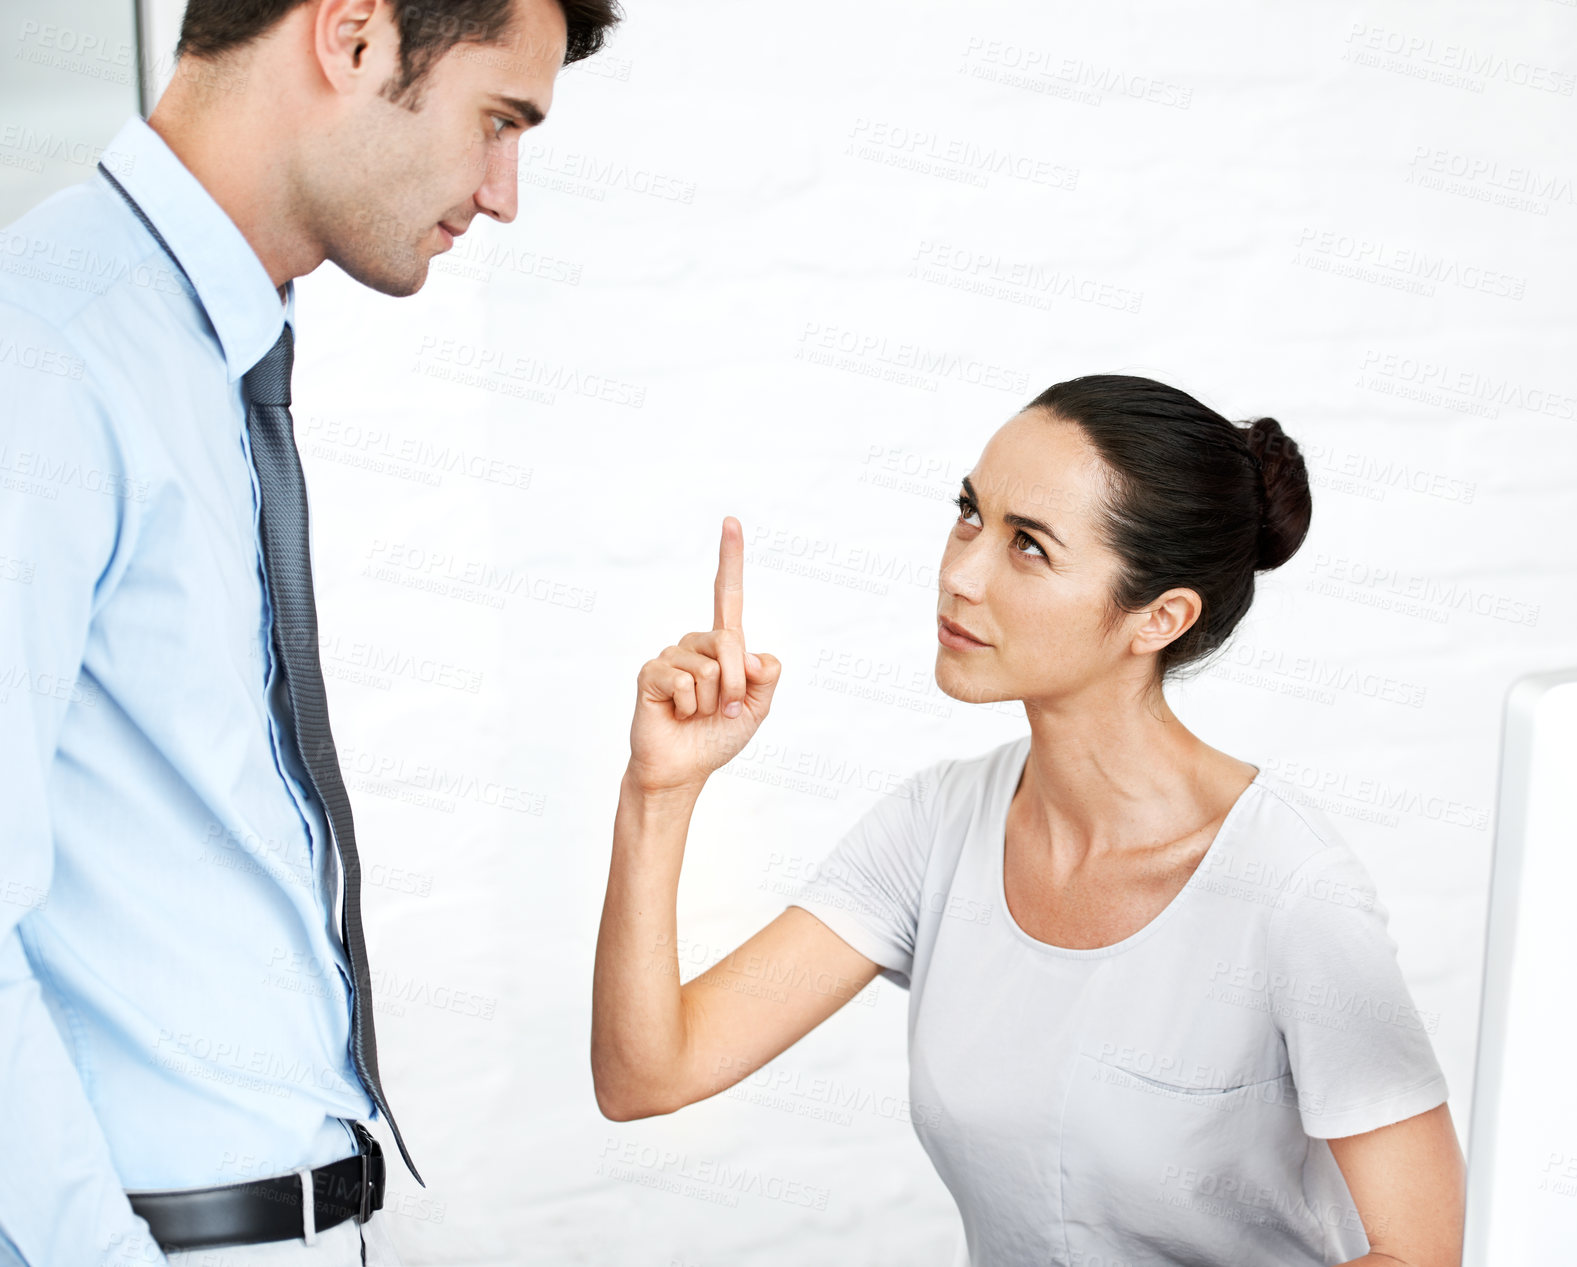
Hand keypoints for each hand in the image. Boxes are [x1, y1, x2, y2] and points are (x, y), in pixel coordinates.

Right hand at [627, 516, 782, 795]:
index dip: (730, 559)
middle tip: (722, 710)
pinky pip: (681, 681)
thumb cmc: (717, 737)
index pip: (728, 597)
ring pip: (708, 668)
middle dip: (736, 684)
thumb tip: (752, 653)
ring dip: (710, 702)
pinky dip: (687, 706)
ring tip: (696, 714)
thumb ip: (766, 677)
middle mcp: (696, 644)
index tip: (730, 521)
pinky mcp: (650, 674)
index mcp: (724, 647)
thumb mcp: (757, 708)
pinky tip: (676, 714)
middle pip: (731, 642)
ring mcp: (671, 657)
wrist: (683, 769)